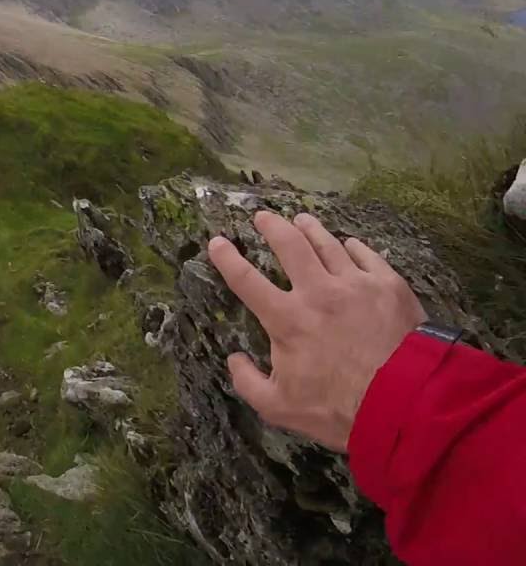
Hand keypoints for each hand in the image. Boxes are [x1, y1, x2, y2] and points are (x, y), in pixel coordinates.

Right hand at [207, 211, 426, 450]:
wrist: (406, 403)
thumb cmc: (338, 408)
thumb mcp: (279, 407)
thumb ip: (247, 382)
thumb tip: (234, 359)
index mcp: (286, 319)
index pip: (246, 280)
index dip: (227, 258)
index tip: (217, 241)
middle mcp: (317, 292)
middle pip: (289, 246)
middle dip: (271, 226)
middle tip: (262, 216)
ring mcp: (356, 284)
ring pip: (328, 244)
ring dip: (310, 229)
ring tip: (302, 219)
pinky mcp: (389, 285)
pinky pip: (366, 255)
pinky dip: (352, 246)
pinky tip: (348, 243)